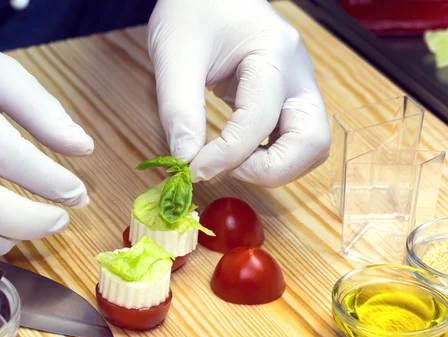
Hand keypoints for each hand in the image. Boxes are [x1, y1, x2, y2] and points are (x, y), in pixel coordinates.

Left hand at [148, 0, 330, 186]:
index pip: (259, 121)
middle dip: (270, 169)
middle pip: (312, 142)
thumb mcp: (175, 55)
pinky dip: (269, 157)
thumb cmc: (192, 9)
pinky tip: (236, 153)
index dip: (226, 156)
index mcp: (274, 53)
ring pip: (309, 147)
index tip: (193, 169)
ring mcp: (297, 87)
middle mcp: (297, 74)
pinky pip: (292, 140)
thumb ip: (179, 110)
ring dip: (274, 168)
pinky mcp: (287, 99)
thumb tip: (185, 161)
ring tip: (230, 162)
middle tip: (227, 170)